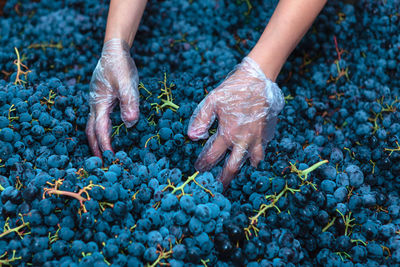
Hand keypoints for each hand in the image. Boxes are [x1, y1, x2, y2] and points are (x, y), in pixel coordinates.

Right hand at [86, 38, 139, 157]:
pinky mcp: (101, 99)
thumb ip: (130, 103)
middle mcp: (94, 105)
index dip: (105, 145)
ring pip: (92, 126)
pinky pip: (98, 119)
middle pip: (90, 131)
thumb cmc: (120, 66)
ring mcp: (96, 102)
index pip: (100, 130)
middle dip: (95, 148)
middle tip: (101, 164)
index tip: (111, 159)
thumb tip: (130, 123)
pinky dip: (101, 130)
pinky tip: (109, 134)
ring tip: (103, 153)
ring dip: (97, 140)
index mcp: (99, 103)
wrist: (114, 51)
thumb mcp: (128, 83)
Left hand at [187, 57, 284, 188]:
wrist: (258, 80)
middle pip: (233, 167)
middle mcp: (243, 140)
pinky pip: (261, 152)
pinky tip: (251, 160)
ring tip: (236, 177)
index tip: (198, 170)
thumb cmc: (233, 90)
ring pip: (251, 162)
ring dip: (243, 171)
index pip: (212, 156)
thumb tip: (192, 137)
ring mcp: (257, 139)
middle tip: (217, 188)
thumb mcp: (212, 100)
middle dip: (223, 180)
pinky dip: (256, 159)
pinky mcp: (266, 135)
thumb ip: (201, 119)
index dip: (203, 165)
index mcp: (228, 133)